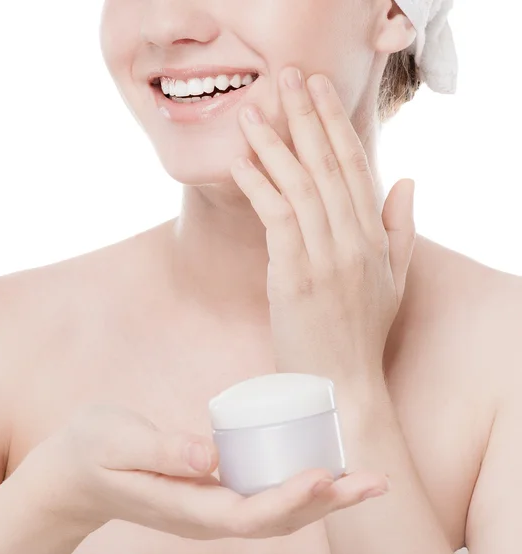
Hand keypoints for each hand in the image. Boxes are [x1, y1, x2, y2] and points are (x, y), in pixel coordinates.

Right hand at [18, 403, 389, 539]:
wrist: (74, 475)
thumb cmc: (93, 452)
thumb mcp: (118, 442)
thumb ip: (161, 450)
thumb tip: (209, 457)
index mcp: (185, 507)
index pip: (247, 514)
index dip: (289, 500)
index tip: (324, 477)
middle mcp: (206, 515)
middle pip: (276, 520)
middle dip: (327, 503)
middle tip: (372, 481)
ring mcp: (211, 508)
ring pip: (277, 513)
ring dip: (324, 499)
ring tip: (364, 480)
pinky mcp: (213, 492)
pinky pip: (264, 496)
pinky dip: (299, 487)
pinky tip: (321, 471)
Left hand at [230, 67, 415, 385]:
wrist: (341, 381)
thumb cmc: (362, 332)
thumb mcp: (394, 280)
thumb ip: (400, 228)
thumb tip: (406, 179)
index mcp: (375, 238)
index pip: (356, 168)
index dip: (336, 124)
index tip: (319, 89)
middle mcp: (353, 241)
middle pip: (328, 167)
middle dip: (306, 117)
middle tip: (287, 77)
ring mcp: (325, 259)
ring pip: (300, 187)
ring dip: (274, 146)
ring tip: (252, 114)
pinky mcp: (295, 277)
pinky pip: (276, 220)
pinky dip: (258, 187)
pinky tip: (241, 163)